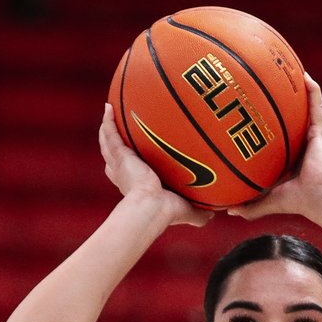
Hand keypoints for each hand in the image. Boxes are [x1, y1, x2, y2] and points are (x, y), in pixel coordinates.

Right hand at [100, 105, 209, 227]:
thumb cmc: (167, 212)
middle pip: (113, 154)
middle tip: (118, 127)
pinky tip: (109, 107)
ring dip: (108, 127)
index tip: (131, 153)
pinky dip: (108, 120)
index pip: (127, 171)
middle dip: (113, 142)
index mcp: (136, 184)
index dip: (127, 162)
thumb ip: (199, 213)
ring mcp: (119, 163)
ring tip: (110, 111)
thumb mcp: (186, 210)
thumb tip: (214, 215)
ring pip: (109, 142)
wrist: (152, 207)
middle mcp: (124, 173)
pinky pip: (111, 133)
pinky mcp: (119, 155)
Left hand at [230, 75, 321, 221]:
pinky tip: (304, 75)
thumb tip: (227, 210)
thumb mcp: (267, 200)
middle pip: (289, 114)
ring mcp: (311, 134)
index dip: (267, 121)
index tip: (252, 108)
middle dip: (281, 98)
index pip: (277, 134)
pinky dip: (312, 90)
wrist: (317, 198)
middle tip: (266, 81)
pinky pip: (316, 105)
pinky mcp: (319, 130)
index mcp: (289, 154)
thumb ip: (249, 205)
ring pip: (304, 105)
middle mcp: (300, 141)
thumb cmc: (296, 200)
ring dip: (298, 87)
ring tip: (288, 67)